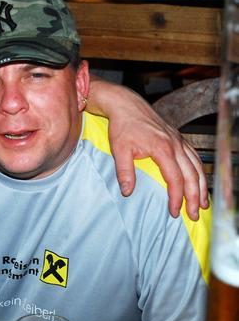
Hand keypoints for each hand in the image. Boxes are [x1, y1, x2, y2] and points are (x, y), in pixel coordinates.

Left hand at [89, 79, 207, 219]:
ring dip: (201, 186)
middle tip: (193, 215)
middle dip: (194, 198)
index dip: (176, 198)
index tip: (174, 212)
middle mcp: (175, 145)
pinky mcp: (178, 138)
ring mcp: (179, 141)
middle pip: (191, 176)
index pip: (175, 179)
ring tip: (202, 204)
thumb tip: (128, 192)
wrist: (126, 105)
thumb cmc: (122, 126)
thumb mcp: (119, 150)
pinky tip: (199, 182)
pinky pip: (194, 157)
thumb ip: (124, 172)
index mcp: (162, 149)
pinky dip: (199, 172)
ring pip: (197, 167)